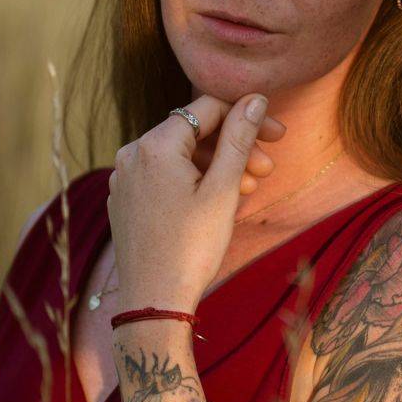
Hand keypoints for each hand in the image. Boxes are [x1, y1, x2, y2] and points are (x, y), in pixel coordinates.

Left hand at [107, 92, 286, 313]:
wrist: (154, 301)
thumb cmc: (191, 248)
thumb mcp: (223, 190)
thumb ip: (239, 139)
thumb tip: (254, 99)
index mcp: (154, 145)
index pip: (208, 108)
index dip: (247, 117)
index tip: (276, 135)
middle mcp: (132, 154)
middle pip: (193, 134)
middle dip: (233, 148)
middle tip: (267, 169)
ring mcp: (125, 178)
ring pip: (180, 158)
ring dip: (216, 168)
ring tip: (247, 190)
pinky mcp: (125, 200)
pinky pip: (164, 178)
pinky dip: (193, 182)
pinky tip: (217, 202)